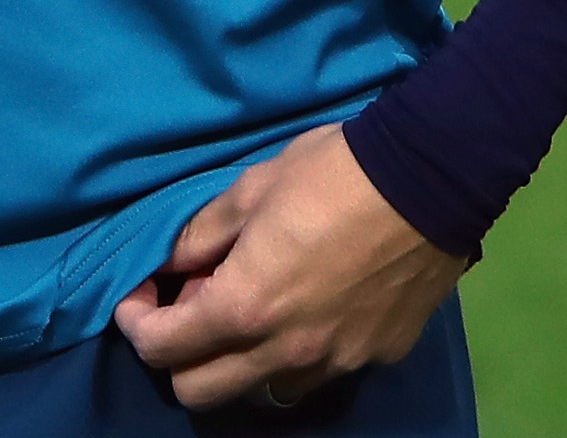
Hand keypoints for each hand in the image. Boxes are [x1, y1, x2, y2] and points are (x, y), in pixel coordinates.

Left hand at [112, 122, 469, 411]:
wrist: (430, 179)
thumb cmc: (331, 174)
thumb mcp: (250, 190)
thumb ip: (201, 236)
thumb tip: (170, 264)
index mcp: (245, 308)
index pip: (162, 348)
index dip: (136, 322)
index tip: (139, 294)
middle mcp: (285, 353)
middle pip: (199, 392)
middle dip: (178, 356)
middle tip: (191, 304)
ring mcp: (334, 364)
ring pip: (260, 391)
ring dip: (239, 361)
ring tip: (252, 308)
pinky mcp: (374, 358)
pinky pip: (317, 374)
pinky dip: (295, 353)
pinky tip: (308, 307)